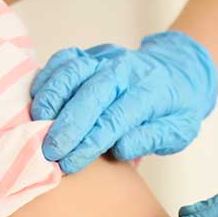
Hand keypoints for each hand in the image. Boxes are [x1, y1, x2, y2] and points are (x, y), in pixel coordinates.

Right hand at [30, 31, 217, 173]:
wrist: (179, 68)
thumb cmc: (176, 106)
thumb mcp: (180, 130)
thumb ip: (154, 138)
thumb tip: (121, 148)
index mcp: (152, 91)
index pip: (117, 117)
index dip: (91, 141)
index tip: (70, 163)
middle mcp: (127, 69)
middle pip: (92, 92)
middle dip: (68, 124)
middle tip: (49, 151)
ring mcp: (107, 57)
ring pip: (74, 71)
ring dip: (52, 97)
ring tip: (37, 124)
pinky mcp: (91, 53)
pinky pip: (65, 59)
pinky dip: (48, 76)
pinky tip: (37, 99)